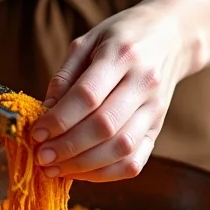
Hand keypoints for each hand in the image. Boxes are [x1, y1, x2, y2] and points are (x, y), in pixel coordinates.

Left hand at [32, 0, 201, 181]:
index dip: (59, 119)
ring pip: (121, 148)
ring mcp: (155, 108)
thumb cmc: (122, 36)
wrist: (172, 35)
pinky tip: (82, 172)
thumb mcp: (89, 40)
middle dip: (67, 147)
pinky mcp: (159, 128)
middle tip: (41, 156)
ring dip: (84, 165)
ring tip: (56, 169)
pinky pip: (136, 161)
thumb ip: (66, 75)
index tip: (36, 133)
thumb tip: (46, 111)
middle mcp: (143, 83)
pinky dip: (106, 174)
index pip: (88, 95)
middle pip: (104, 126)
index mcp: (122, 55)